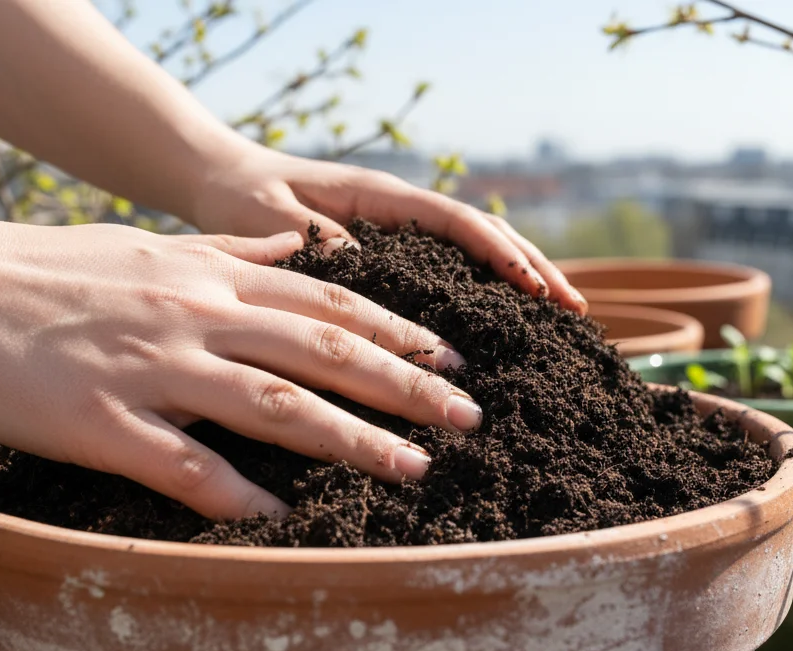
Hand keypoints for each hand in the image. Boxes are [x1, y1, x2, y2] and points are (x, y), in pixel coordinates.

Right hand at [0, 220, 485, 519]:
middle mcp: (197, 315)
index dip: (401, 331)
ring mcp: (154, 369)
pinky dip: (245, 497)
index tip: (454, 360)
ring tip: (412, 472)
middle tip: (468, 420)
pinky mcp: (104, 423)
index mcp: (209, 274)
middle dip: (409, 387)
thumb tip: (300, 246)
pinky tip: (290, 520)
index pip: (330, 301)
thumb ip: (231, 249)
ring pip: (279, 406)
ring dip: (355, 442)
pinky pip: (190, 468)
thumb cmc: (45, 269)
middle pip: (328, 352)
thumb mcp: (149, 245)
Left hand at [191, 141, 587, 313]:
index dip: (501, 254)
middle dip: (532, 269)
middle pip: (483, 236)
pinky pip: (446, 272)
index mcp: (380, 196)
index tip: (536, 289)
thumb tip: (368, 279)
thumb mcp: (271, 220)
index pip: (459, 222)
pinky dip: (480, 294)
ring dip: (517, 282)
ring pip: (472, 254)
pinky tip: (501, 326)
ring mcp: (398, 232)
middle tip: (575, 310)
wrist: (218, 182)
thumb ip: (320, 245)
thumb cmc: (240, 197)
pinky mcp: (388, 254)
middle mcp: (399, 212)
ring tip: (558, 320)